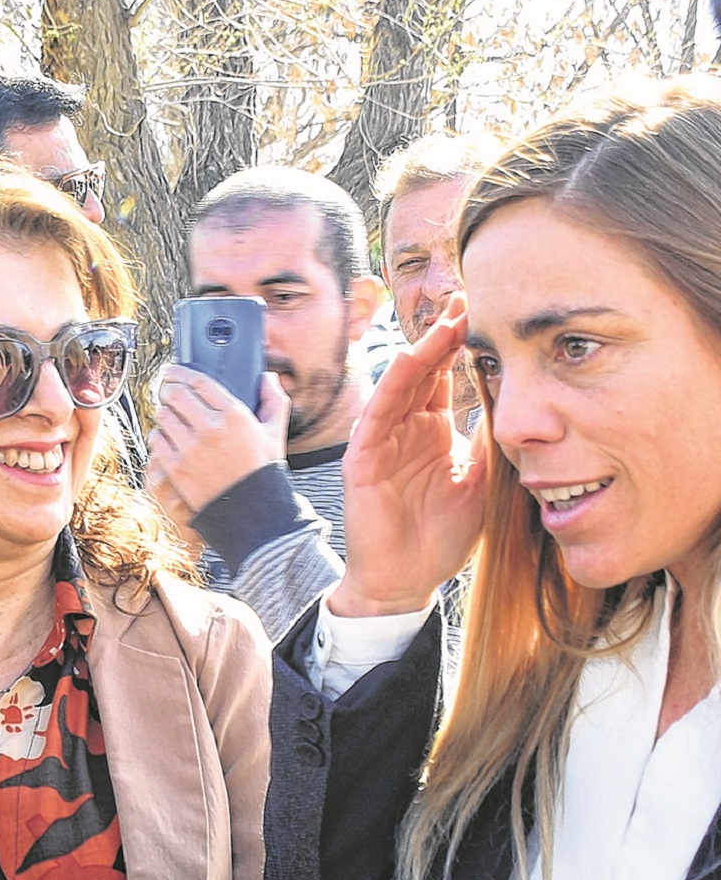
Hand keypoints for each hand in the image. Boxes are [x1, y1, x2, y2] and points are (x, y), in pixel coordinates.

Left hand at [146, 367, 290, 528]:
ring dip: (164, 413)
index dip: (182, 373)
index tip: (174, 371)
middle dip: (169, 390)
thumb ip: (274, 401)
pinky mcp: (177, 467)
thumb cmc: (261, 470)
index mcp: (235, 415)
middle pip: (176, 394)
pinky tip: (168, 438)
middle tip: (168, 392)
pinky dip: (159, 436)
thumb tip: (267, 377)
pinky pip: (156, 439)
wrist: (250, 511)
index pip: (200, 381)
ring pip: (163, 415)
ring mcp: (192, 448)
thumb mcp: (275, 433)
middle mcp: (212, 429)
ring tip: (170, 417)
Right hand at [329, 295, 488, 616]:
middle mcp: (405, 429)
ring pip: (400, 386)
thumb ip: (490, 443)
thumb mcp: (481, 482)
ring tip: (444, 322)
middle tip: (465, 300)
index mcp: (432, 432)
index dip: (461, 347)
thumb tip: (517, 403)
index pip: (444, 378)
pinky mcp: (362, 460)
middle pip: (422, 372)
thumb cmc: (440, 536)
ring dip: (421, 352)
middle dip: (442, 336)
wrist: (406, 580)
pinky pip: (376, 416)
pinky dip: (390, 387)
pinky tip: (405, 360)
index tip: (483, 314)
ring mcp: (381, 442)